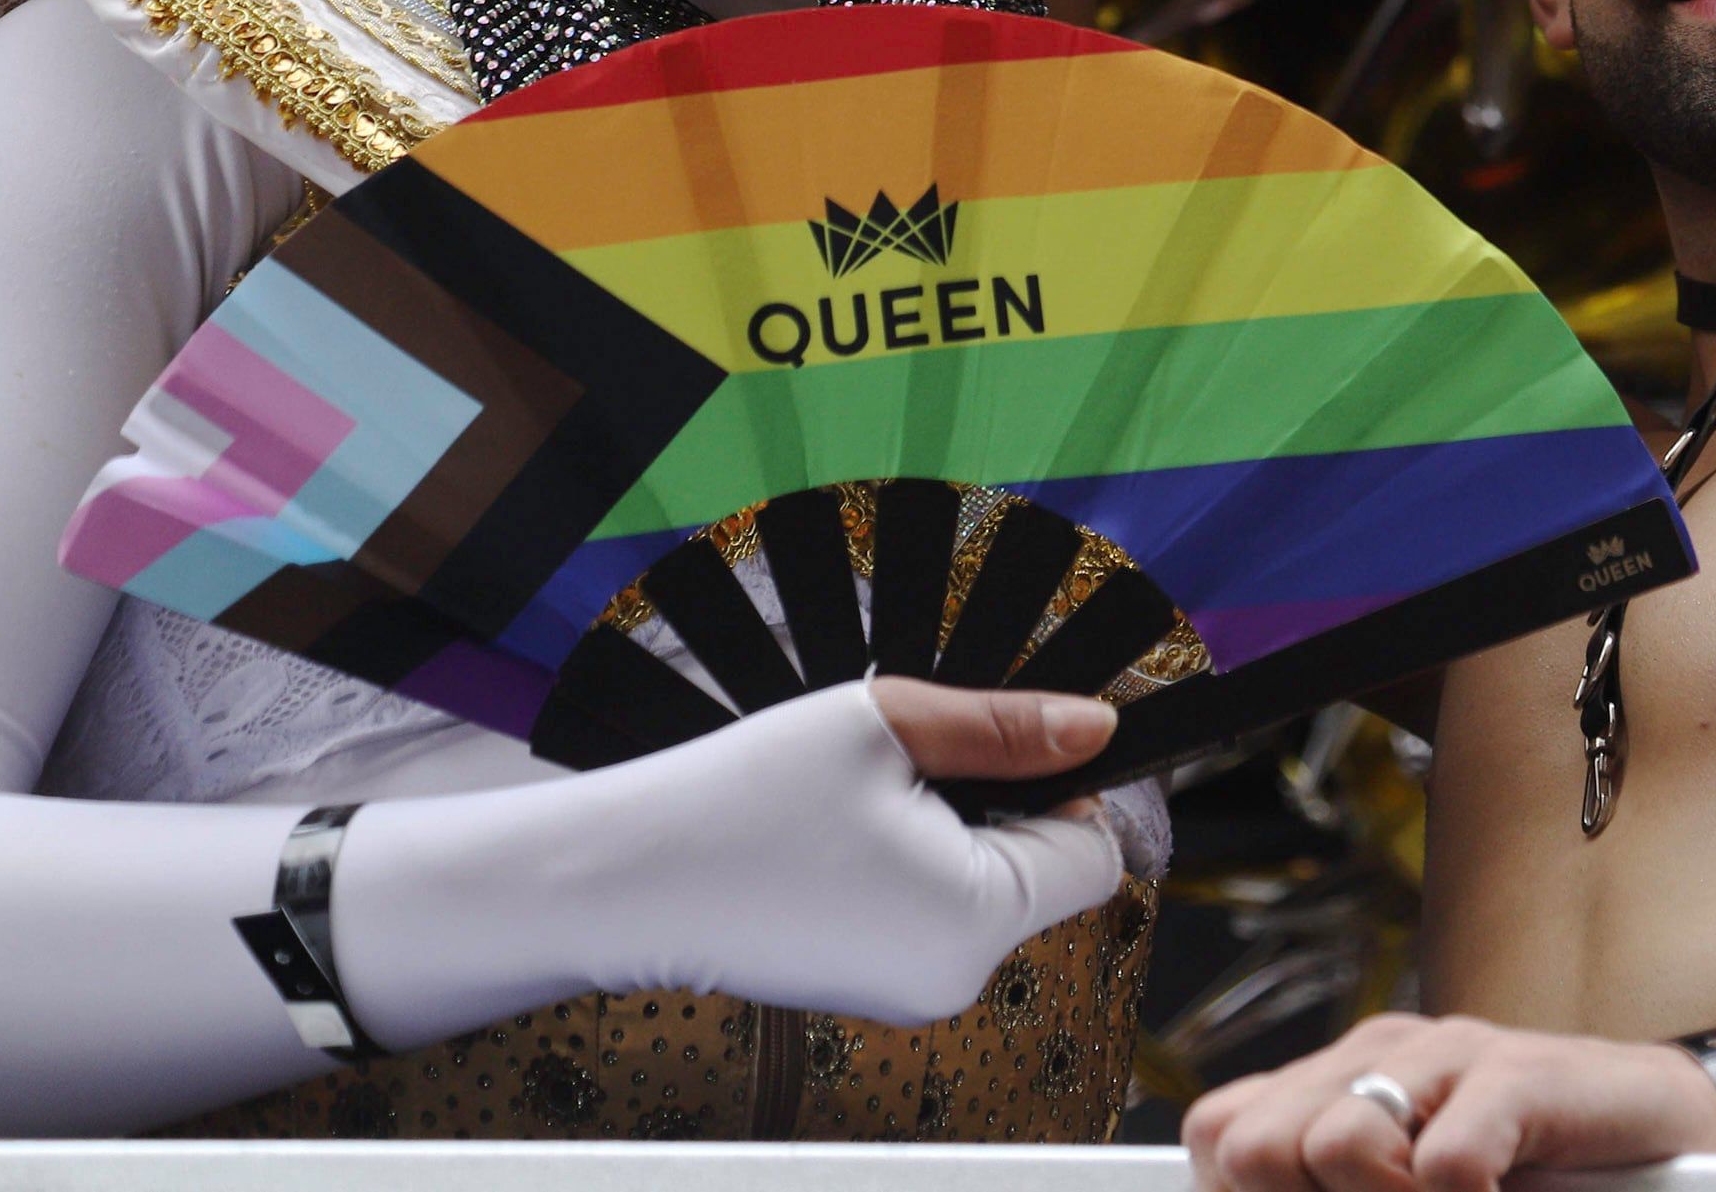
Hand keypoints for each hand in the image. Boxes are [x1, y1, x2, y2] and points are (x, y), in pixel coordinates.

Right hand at [346, 678, 1125, 1038]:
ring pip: (987, 889)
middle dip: (1003, 804)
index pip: (1094, 850)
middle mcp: (955, 976)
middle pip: (1043, 872)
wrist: (618, 877)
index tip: (1002, 738)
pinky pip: (933, 913)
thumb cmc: (741, 797)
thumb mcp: (888, 724)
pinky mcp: (870, 986)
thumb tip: (1097, 727)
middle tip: (914, 760)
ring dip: (953, 830)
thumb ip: (1006, 728)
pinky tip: (842, 834)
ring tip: (867, 795)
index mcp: (975, 918)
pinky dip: (913, 864)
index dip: (1067, 783)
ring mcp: (911, 992)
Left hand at [1187, 1012, 1715, 1191]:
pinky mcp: (1523, 1076)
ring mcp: (1455, 1055)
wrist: (1664, 1129)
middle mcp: (1384, 1053)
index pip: (1220, 1135)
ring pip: (1336, 1146)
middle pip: (1256, 1147)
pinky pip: (1446, 1164)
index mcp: (1342, 1078)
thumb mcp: (1413, 1185)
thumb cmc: (1534, 1173)